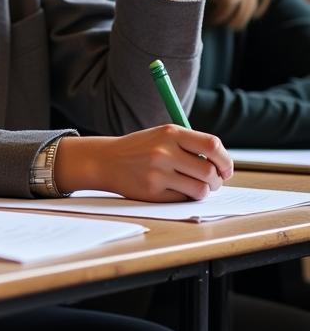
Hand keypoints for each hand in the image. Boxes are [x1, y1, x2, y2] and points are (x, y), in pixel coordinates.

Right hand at [54, 127, 233, 201]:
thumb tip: (223, 165)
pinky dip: (185, 196)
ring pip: (200, 189)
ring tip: (193, 186)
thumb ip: (190, 145)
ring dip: (202, 191)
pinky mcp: (153, 191)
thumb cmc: (140, 149)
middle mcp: (164, 150)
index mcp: (170, 132)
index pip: (212, 145)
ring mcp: (158, 172)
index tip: (225, 169)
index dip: (225, 160)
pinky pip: (183, 199)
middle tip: (212, 182)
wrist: (106, 160)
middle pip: (210, 171)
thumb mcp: (162, 136)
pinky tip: (174, 189)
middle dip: (217, 180)